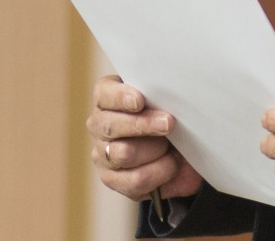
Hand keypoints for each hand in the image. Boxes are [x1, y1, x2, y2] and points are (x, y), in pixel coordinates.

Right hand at [87, 75, 202, 201]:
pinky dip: (159, 172)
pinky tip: (170, 164)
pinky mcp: (112, 179)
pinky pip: (135, 179)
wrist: (176, 148)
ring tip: (172, 148)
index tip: (140, 100)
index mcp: (107, 97)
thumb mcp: (165, 102)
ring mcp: (101, 154)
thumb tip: (172, 100)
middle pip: (111, 126)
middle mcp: (98, 125)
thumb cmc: (167, 116)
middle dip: (143, 125)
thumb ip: (162, 97)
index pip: (104, 94)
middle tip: (168, 123)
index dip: (120, 97)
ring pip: (123, 153)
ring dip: (155, 150)